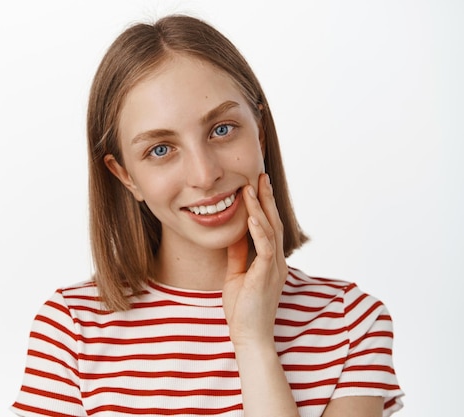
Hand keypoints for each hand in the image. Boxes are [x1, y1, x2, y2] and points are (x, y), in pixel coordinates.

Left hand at [223, 173, 287, 347]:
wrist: (249, 336)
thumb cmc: (242, 309)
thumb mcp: (236, 275)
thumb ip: (238, 254)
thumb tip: (234, 233)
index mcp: (270, 261)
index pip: (269, 227)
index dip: (263, 206)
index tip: (255, 186)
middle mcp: (277, 262)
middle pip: (274, 223)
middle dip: (266, 198)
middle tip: (260, 176)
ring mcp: (274, 269)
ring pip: (271, 231)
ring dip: (261, 208)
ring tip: (252, 187)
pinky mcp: (267, 276)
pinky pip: (265, 249)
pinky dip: (258, 231)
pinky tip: (251, 216)